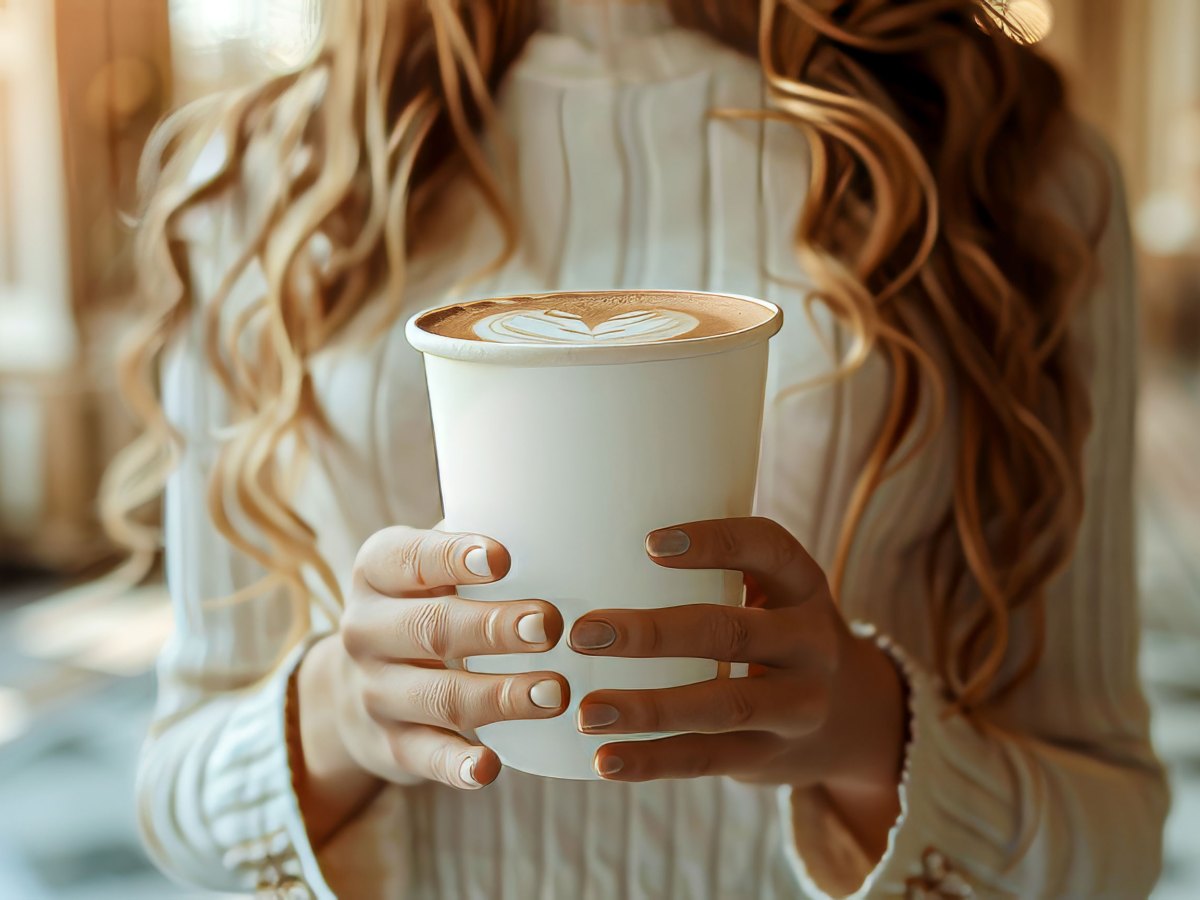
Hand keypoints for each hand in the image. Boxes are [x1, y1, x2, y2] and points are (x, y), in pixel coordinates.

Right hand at [295, 525, 566, 843]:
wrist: (357, 684)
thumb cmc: (428, 600)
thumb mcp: (433, 564)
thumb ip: (477, 541)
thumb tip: (565, 519)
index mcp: (377, 570)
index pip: (410, 558)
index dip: (453, 557)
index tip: (502, 557)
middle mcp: (366, 629)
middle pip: (431, 628)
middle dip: (493, 628)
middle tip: (550, 626)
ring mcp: (376, 691)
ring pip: (438, 696)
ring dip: (499, 695)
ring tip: (556, 693)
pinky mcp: (391, 745)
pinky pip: (425, 756)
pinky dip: (456, 765)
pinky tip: (490, 767)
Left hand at [569, 517, 904, 843]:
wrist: (850, 714)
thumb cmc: (771, 628)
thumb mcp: (770, 591)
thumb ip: (709, 572)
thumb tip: (593, 545)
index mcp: (802, 585)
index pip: (767, 548)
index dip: (713, 543)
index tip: (649, 544)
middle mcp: (811, 642)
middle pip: (733, 632)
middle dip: (653, 633)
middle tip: (583, 634)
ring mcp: (799, 705)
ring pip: (723, 706)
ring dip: (649, 710)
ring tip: (588, 711)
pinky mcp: (772, 754)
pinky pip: (710, 759)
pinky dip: (654, 762)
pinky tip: (606, 760)